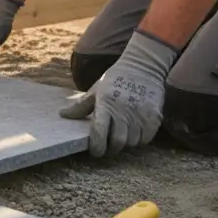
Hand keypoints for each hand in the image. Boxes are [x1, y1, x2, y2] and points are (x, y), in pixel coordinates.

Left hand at [59, 30, 178, 156]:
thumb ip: (81, 105)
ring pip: (132, 142)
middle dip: (111, 149)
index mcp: (106, 104)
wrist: (143, 66)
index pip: (100, 132)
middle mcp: (124, 111)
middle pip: (118, 142)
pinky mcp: (155, 116)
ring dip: (125, 144)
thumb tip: (62, 115)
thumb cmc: (115, 78)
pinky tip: (133, 132)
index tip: (95, 151)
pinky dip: (139, 140)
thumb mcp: (96, 90)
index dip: (97, 147)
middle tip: (107, 148)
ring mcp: (141, 114)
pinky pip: (146, 138)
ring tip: (120, 137)